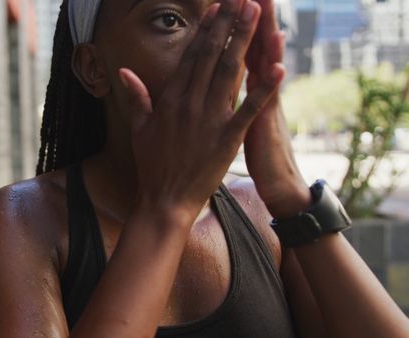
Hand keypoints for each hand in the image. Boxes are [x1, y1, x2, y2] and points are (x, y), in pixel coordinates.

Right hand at [119, 0, 283, 223]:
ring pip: (230, 72)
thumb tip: (124, 71)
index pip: (192, 55)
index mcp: (171, 99)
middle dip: (229, 24)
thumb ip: (136, 96)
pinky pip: (248, 109)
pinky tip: (278, 67)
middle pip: (213, 55)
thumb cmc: (152, 164)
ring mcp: (210, 120)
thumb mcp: (139, 128)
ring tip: (255, 14)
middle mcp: (191, 103)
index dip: (207, 29)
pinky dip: (264, 88)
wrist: (164, 199)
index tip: (218, 7)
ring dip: (244, 41)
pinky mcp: (228, 138)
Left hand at [243, 0, 311, 217]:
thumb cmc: (254, 149)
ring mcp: (265, 103)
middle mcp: (258, 89)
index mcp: (241, 88)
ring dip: (264, 36)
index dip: (229, 24)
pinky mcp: (267, 124)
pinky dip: (273, 83)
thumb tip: (210, 77)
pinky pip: (270, 101)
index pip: (234, 48)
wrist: (278, 180)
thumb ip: (225, 96)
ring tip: (263, 7)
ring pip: (265, 64)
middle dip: (248, 18)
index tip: (224, 0)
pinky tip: (278, 64)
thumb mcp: (239, 118)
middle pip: (252, 46)